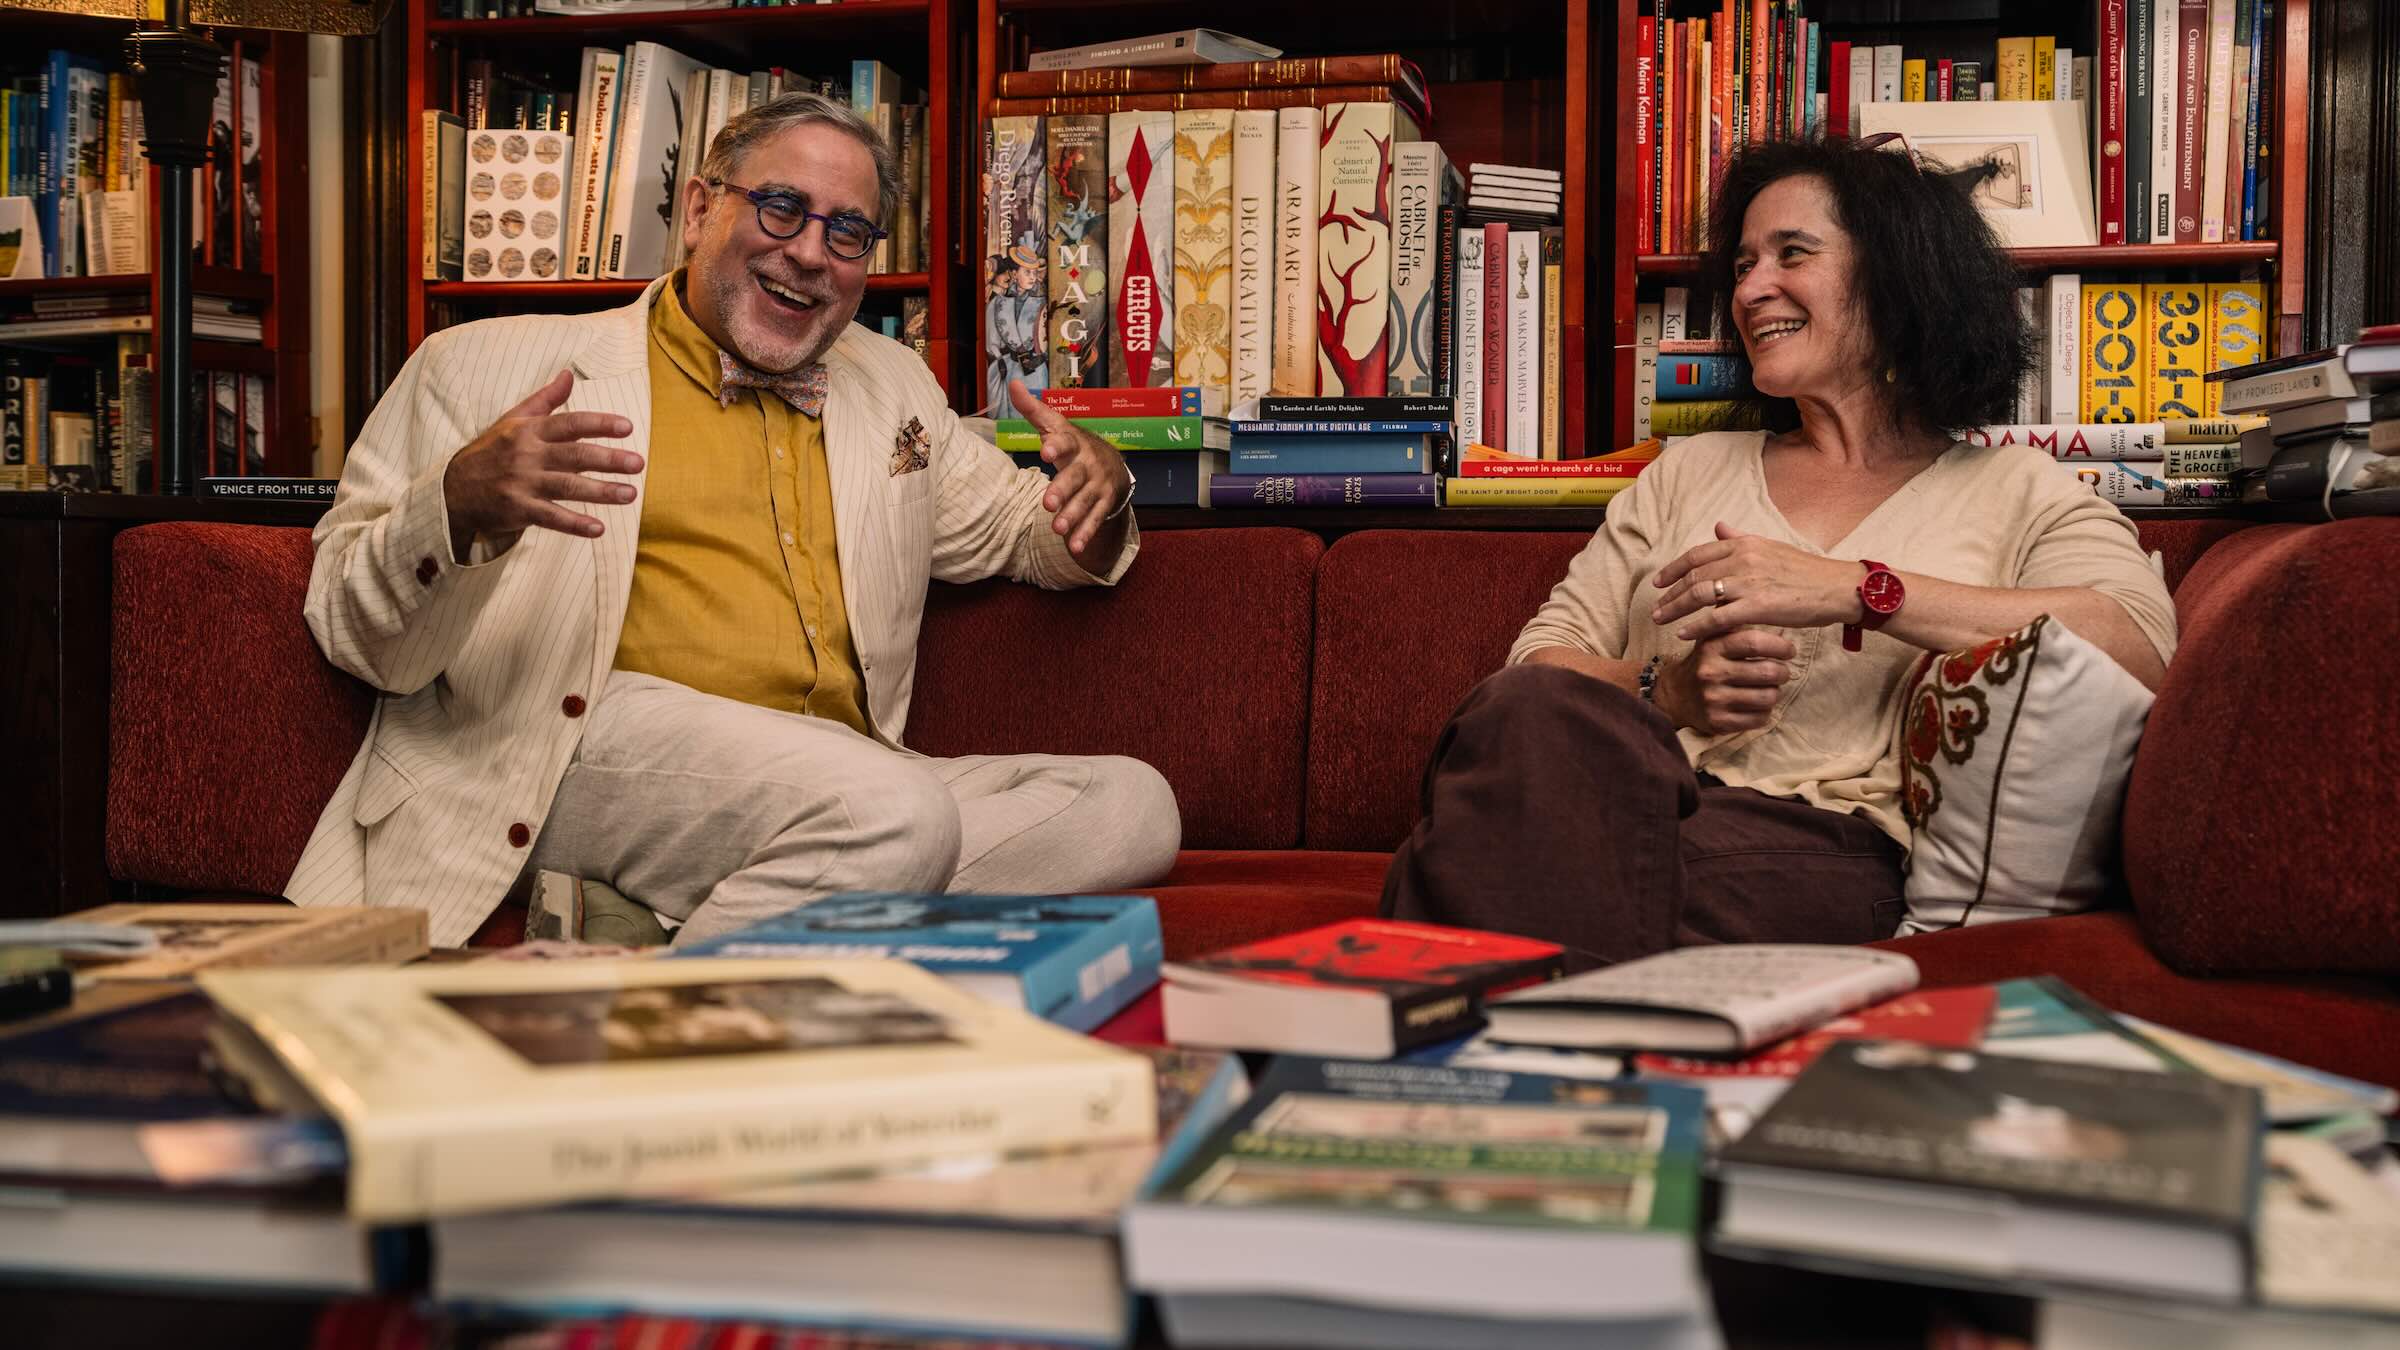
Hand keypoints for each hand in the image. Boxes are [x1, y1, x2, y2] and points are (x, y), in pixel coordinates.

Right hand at [441, 369, 642, 556]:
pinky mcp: (518, 509)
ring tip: (631, 494)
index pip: (570, 423)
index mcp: (530, 431)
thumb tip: (569, 374)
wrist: (452, 488)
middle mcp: (527, 455)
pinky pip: (550, 518)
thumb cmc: (492, 451)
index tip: (627, 427)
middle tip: (639, 463)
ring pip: (567, 486)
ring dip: (601, 492)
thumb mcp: (514, 420)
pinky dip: (574, 525)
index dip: (599, 424)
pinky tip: (599, 529)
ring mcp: (522, 483)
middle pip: (574, 455)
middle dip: (608, 459)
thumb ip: (546, 400)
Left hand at [1008, 378, 1129, 555]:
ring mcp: (1098, 486)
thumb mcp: (1055, 425)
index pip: (1065, 441)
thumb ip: (1033, 409)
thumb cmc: (1072, 444)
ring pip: (1086, 501)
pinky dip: (1086, 534)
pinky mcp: (1104, 504)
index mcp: (1074, 442)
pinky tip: (1074, 548)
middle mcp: (1088, 464)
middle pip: (1076, 477)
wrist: (1112, 462)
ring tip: (1057, 529)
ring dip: (1073, 516)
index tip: (1044, 451)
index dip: (1056, 446)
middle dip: (1063, 490)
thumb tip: (1013, 384)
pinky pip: (1096, 520)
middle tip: (1046, 503)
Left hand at [1649, 521, 1866, 644]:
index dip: (1674, 568)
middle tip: (1655, 607)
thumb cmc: (1807, 572)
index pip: (1698, 554)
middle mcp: (1744, 559)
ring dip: (1676, 608)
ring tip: (1661, 620)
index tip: (1659, 582)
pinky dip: (1696, 626)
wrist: (1838, 588)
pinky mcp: (1758, 606)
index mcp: (1745, 544)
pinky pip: (1718, 618)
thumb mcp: (1771, 548)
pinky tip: (1683, 634)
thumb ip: (1741, 539)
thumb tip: (1718, 527)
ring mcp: (1750, 582)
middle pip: (1694, 575)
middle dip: (1670, 592)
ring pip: (1700, 595)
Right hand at [1653, 629, 1798, 734]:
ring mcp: (1714, 699)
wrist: (1675, 696)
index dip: (1779, 646)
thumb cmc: (1704, 661)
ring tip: (1769, 687)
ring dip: (1775, 692)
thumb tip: (1742, 587)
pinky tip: (1757, 705)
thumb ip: (1726, 615)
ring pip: (1768, 697)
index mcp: (1712, 647)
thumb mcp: (1710, 636)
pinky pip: (1759, 719)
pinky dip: (1765, 712)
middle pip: (1768, 672)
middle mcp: (1711, 673)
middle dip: (1783, 672)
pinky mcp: (1719, 722)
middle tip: (1781, 671)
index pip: (1754, 643)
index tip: (1788, 649)